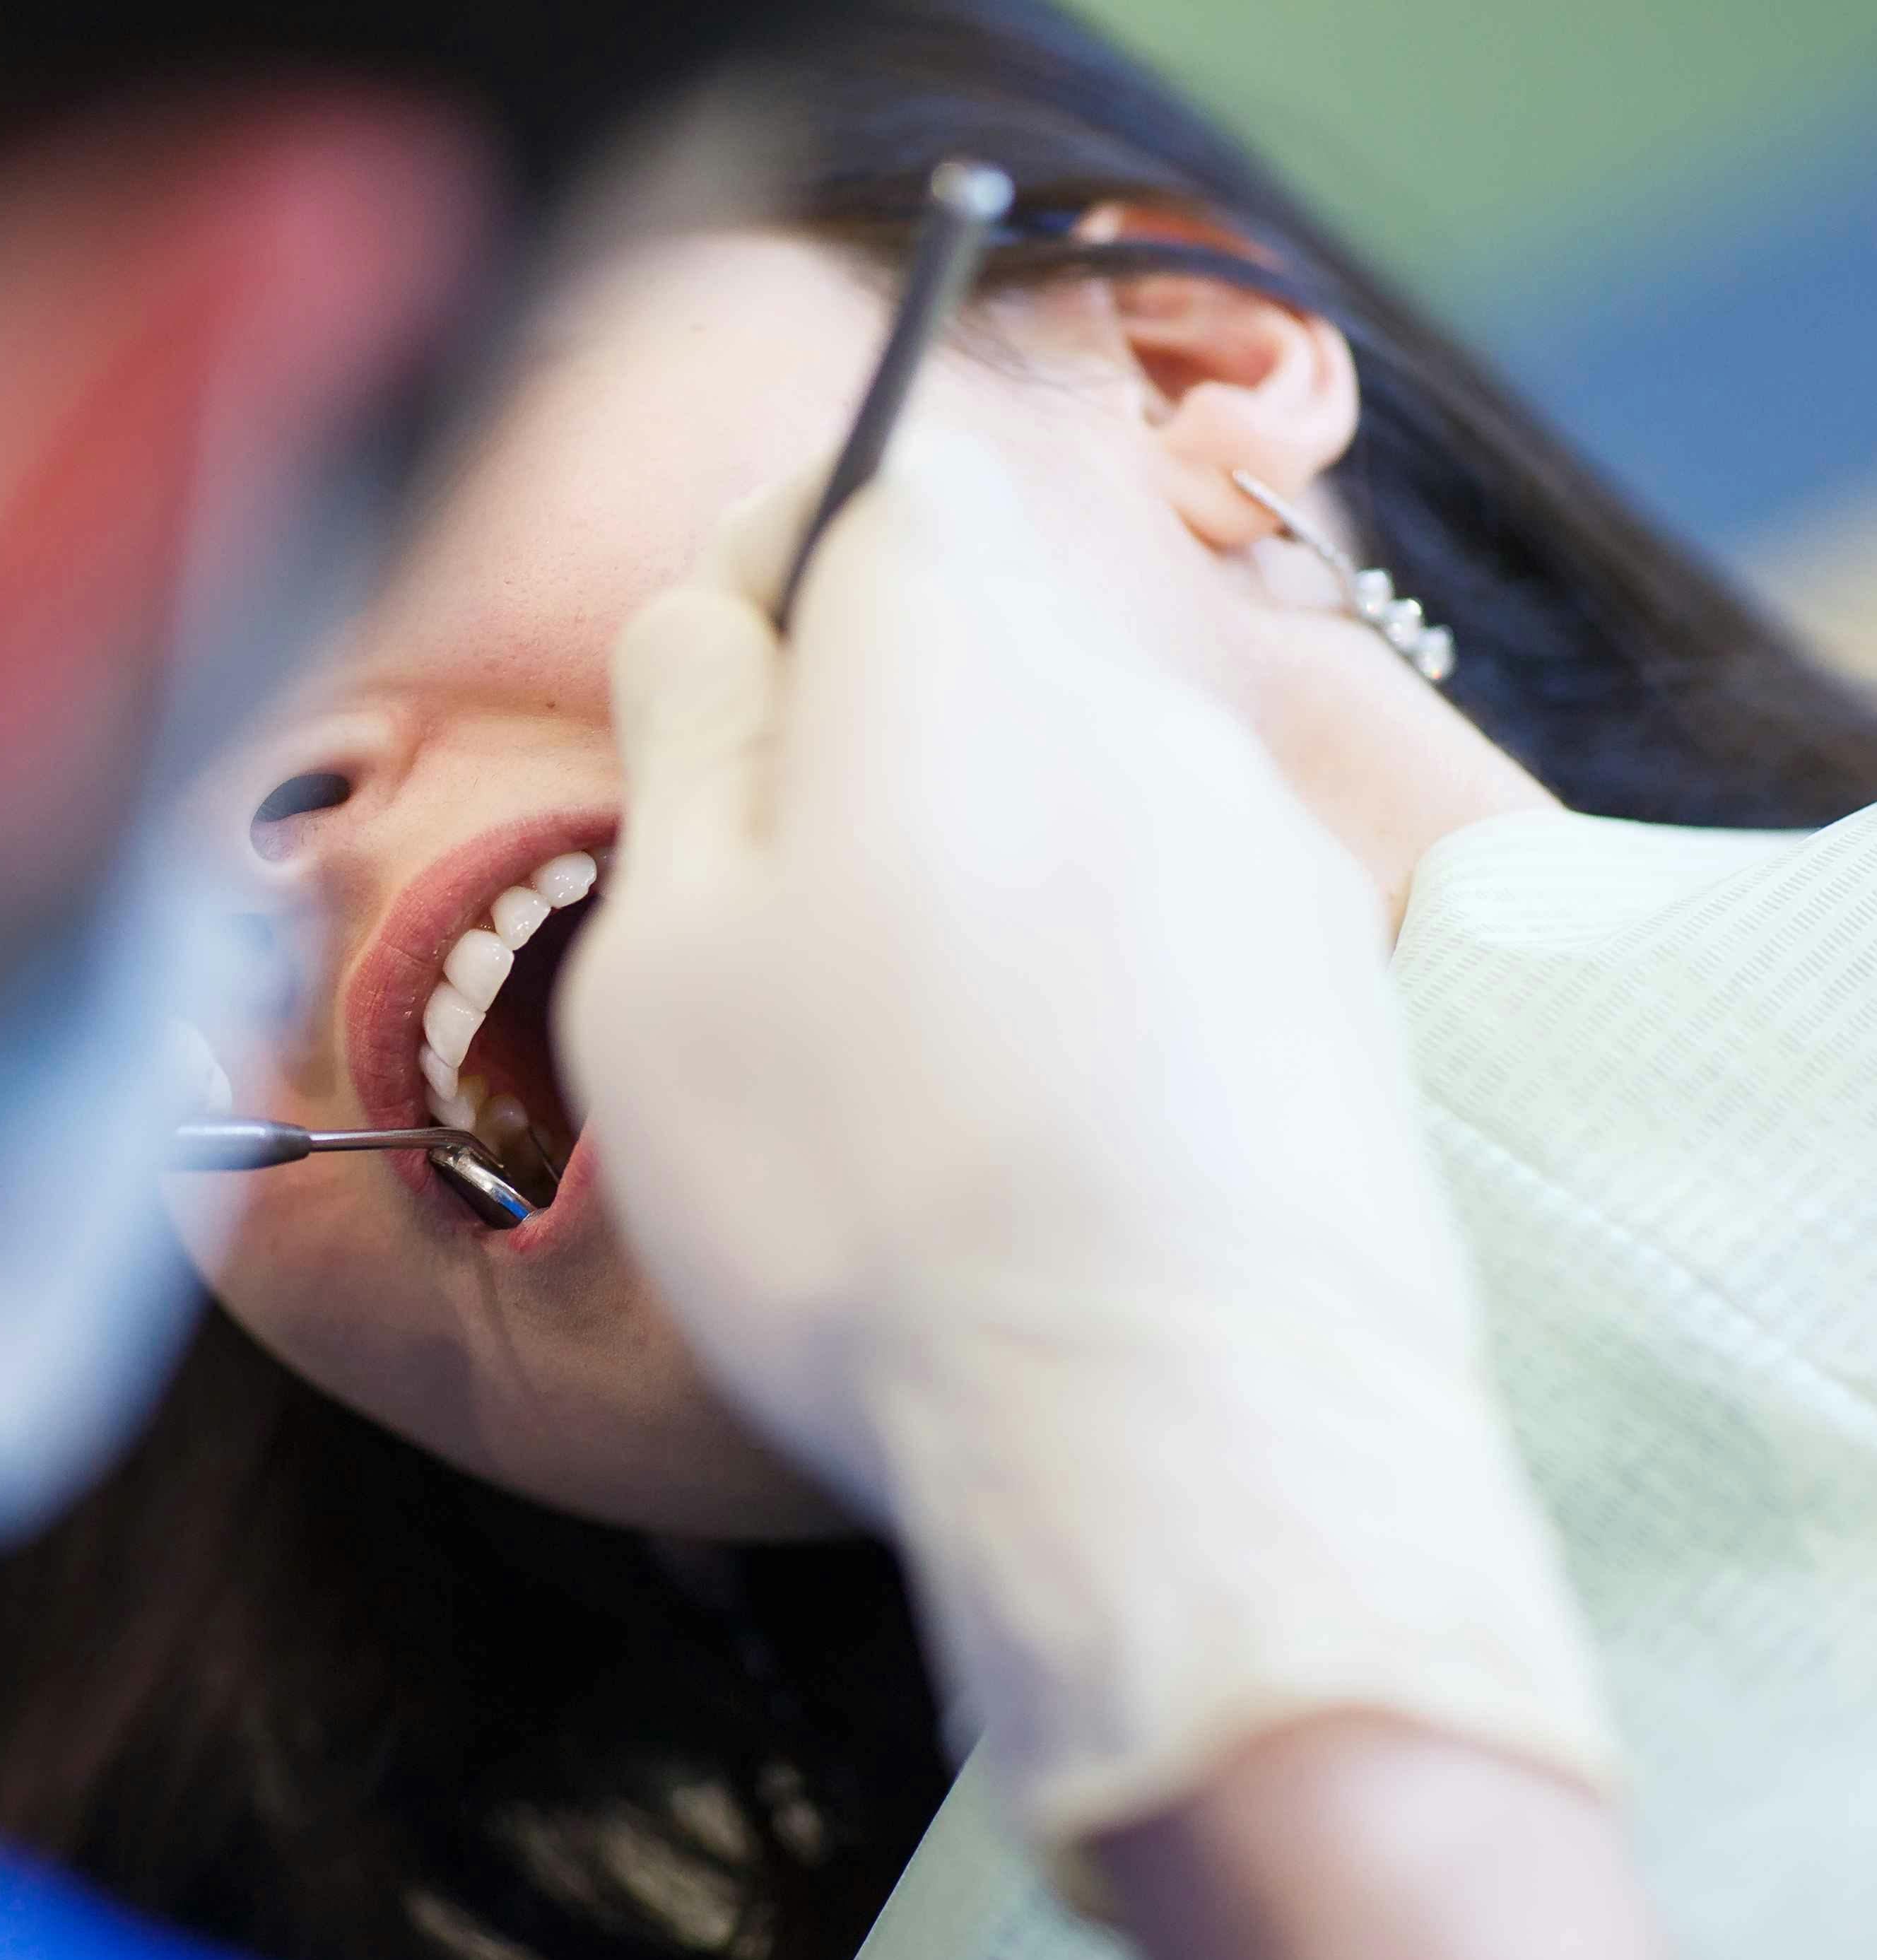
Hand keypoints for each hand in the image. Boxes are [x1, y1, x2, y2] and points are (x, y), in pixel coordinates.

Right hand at [556, 431, 1617, 1862]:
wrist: (1175, 1440)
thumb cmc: (864, 1194)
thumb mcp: (665, 960)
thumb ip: (686, 740)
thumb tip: (717, 624)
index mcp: (955, 656)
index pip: (872, 474)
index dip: (765, 568)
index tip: (713, 712)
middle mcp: (1140, 709)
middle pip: (974, 641)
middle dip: (855, 741)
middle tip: (769, 939)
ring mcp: (1262, 849)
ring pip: (1068, 786)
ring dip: (967, 869)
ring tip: (900, 1079)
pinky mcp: (1339, 984)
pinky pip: (1165, 914)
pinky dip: (1082, 974)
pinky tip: (1033, 1139)